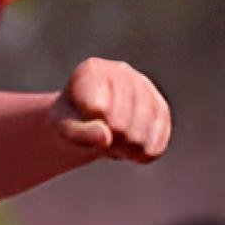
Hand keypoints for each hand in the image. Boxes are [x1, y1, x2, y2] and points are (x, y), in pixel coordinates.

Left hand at [52, 58, 171, 161]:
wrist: (86, 121)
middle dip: (105, 139)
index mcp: (93, 70)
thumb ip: (78, 132)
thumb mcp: (63, 127)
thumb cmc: (70, 120)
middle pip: (121, 126)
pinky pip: (154, 147)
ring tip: (110, 137)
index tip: (81, 119)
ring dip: (122, 148)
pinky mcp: (161, 111)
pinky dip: (137, 154)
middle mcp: (123, 73)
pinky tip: (127, 143)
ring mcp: (146, 89)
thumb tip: (105, 137)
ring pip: (140, 138)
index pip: (98, 110)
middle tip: (97, 133)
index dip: (88, 126)